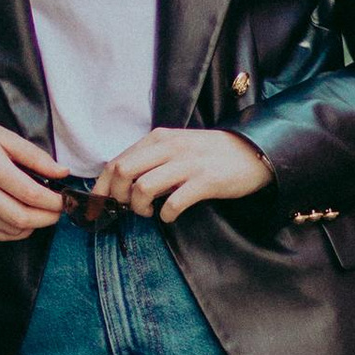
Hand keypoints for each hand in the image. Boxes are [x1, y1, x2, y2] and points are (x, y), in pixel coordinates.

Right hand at [0, 111, 64, 241]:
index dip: (54, 201)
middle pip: (22, 218)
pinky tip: (23, 221)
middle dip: (48, 219)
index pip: (31, 194)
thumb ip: (34, 156)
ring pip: (9, 230)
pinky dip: (13, 232)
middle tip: (59, 210)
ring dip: (33, 227)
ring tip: (43, 214)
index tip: (65, 198)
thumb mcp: (2, 134)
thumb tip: (61, 172)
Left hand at [92, 127, 274, 223]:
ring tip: (150, 213)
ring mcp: (188, 163)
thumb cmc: (212, 154)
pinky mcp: (205, 181)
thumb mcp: (177, 148)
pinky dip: (166, 215)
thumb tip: (121, 183)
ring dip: (139, 208)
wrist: (254, 152)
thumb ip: (151, 159)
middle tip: (127, 209)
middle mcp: (169, 147)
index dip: (102, 187)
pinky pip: (173, 203)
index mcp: (159, 139)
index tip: (100, 205)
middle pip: (122, 172)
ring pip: (143, 187)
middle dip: (116, 196)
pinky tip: (171, 216)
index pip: (116, 161)